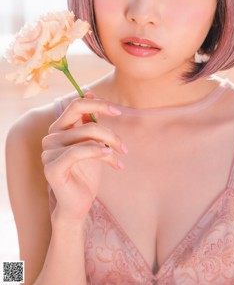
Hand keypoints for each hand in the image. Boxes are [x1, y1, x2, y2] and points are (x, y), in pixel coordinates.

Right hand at [41, 95, 125, 222]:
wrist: (78, 204)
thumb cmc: (87, 173)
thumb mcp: (93, 142)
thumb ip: (90, 120)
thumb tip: (90, 91)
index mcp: (59, 128)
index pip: (76, 105)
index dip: (98, 104)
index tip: (118, 111)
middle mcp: (50, 137)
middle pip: (85, 122)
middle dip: (108, 131)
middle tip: (123, 145)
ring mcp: (48, 152)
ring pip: (87, 136)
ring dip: (109, 145)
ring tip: (120, 157)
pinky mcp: (51, 168)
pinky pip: (78, 152)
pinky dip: (98, 153)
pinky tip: (112, 159)